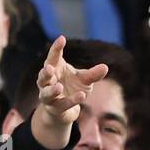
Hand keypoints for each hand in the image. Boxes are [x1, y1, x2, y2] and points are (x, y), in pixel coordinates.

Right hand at [30, 35, 108, 149]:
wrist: (64, 111)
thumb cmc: (72, 89)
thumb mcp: (84, 80)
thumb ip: (93, 74)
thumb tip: (105, 67)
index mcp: (55, 69)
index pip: (53, 57)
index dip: (56, 48)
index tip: (62, 38)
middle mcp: (48, 82)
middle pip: (43, 76)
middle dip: (45, 73)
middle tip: (50, 68)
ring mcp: (49, 97)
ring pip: (46, 94)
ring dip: (51, 90)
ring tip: (58, 86)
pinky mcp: (55, 109)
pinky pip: (62, 104)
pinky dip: (72, 100)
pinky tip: (81, 96)